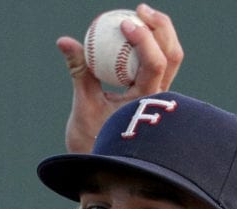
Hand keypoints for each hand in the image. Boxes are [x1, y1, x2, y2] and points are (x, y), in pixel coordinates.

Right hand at [57, 5, 183, 152]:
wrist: (104, 166)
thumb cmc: (92, 140)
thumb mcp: (83, 104)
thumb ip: (78, 70)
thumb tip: (64, 41)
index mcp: (145, 103)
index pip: (155, 65)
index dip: (144, 39)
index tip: (124, 24)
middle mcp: (159, 99)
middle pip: (172, 55)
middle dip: (161, 27)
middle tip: (139, 9)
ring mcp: (160, 96)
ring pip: (171, 57)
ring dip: (160, 32)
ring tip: (139, 14)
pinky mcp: (155, 93)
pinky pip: (159, 62)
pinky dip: (150, 43)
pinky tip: (134, 32)